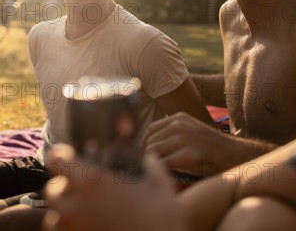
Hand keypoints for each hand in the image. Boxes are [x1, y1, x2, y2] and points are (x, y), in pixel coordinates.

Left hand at [43, 145, 186, 230]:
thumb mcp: (159, 183)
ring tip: (82, 210)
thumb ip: (148, 165)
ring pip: (52, 219)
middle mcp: (75, 208)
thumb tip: (147, 158)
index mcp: (92, 183)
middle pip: (51, 191)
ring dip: (62, 211)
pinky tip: (87, 227)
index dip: (62, 155)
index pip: (58, 161)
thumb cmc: (161, 217)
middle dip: (62, 185)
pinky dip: (68, 230)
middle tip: (80, 184)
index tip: (68, 154)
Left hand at [144, 112, 242, 175]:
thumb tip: (147, 141)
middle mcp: (178, 125)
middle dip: (146, 156)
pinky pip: (161, 165)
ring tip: (158, 174)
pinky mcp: (186, 156)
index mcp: (179, 118)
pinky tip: (166, 178)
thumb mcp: (191, 130)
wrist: (233, 155)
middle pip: (149, 141)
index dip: (145, 144)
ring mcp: (182, 139)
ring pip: (152, 152)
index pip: (150, 129)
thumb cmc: (210, 147)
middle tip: (151, 169)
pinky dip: (160, 173)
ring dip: (152, 165)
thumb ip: (172, 131)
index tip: (146, 157)